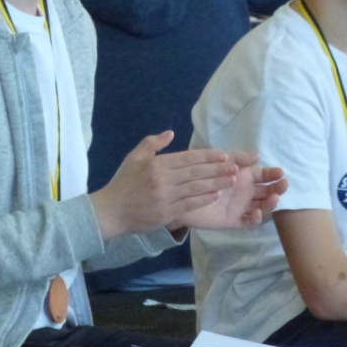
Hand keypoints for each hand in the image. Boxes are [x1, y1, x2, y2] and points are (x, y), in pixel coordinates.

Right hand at [90, 131, 238, 239]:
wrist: (111, 211)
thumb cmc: (124, 182)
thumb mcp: (135, 157)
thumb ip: (153, 143)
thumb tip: (171, 132)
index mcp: (157, 164)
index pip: (187, 158)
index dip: (207, 156)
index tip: (223, 155)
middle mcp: (163, 179)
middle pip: (195, 172)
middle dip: (217, 169)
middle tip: (235, 166)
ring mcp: (165, 197)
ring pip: (195, 188)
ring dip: (215, 183)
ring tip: (231, 180)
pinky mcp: (166, 213)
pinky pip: (189, 205)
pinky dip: (203, 199)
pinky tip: (215, 194)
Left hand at [172, 152, 287, 229]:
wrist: (183, 193)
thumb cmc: (203, 175)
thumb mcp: (220, 161)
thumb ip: (238, 158)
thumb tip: (258, 155)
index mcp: (245, 177)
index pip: (264, 176)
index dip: (273, 175)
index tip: (281, 172)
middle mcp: (246, 192)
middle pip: (267, 192)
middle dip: (277, 188)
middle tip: (284, 185)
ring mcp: (241, 207)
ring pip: (262, 207)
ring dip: (270, 203)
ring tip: (274, 197)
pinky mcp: (233, 220)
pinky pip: (248, 222)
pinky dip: (255, 219)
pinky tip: (257, 212)